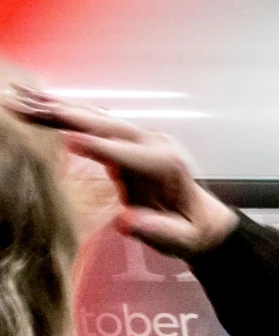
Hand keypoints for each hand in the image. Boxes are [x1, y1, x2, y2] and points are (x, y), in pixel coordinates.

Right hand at [4, 86, 239, 258]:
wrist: (199, 217)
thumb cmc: (187, 231)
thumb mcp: (179, 239)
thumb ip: (155, 231)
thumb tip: (127, 222)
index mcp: (165, 166)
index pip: (128, 154)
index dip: (100, 148)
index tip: (70, 141)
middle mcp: (153, 143)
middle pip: (105, 126)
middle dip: (66, 117)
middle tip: (28, 108)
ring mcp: (139, 136)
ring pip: (95, 117)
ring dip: (57, 107)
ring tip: (22, 96)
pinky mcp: (125, 137)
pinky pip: (93, 119)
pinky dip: (65, 109)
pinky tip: (38, 98)